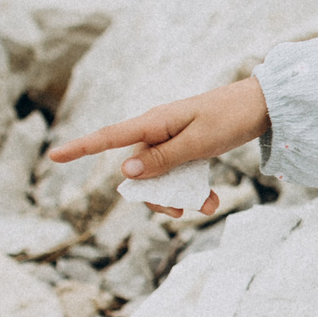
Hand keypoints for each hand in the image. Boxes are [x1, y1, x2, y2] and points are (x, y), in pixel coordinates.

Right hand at [47, 78, 269, 216]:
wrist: (263, 106)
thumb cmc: (230, 118)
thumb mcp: (198, 142)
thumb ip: (162, 158)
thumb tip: (124, 171)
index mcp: (154, 123)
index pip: (109, 137)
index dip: (81, 148)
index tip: (54, 157)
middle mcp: (157, 131)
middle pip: (137, 171)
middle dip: (154, 195)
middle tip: (179, 210)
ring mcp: (172, 139)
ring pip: (159, 176)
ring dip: (177, 195)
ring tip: (207, 206)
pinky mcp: (187, 147)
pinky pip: (178, 172)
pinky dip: (192, 188)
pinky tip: (213, 200)